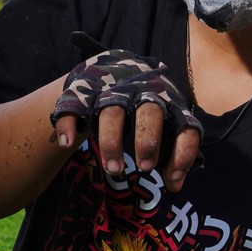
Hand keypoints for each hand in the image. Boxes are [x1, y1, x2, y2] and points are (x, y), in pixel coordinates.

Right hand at [50, 31, 201, 191]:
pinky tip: (67, 142)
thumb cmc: (147, 111)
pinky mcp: (84, 91)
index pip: (184, 127)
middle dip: (147, 141)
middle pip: (149, 112)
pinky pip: (74, 105)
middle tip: (145, 168)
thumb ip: (172, 156)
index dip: (182, 152)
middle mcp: (143, 94)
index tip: (173, 179)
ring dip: (112, 141)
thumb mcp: (164, 128)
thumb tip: (176, 185)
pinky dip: (69, 123)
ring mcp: (113, 91)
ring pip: (112, 112)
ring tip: (114, 170)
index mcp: (170, 104)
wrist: (114, 65)